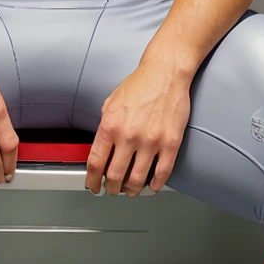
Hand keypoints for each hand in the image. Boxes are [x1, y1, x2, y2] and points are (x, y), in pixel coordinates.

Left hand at [85, 58, 191, 196]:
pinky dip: (155, 185)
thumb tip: (101, 149)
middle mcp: (128, 136)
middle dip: (111, 188)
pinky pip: (162, 173)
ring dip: (131, 190)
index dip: (92, 180)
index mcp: (110, 126)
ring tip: (130, 190)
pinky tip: (151, 186)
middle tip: (112, 190)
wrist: (166, 73)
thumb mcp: (110, 103)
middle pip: (114, 176)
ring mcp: (151, 141)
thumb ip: (105, 127)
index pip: (96, 163)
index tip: (93, 186)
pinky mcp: (170, 143)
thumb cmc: (140, 84)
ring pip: (137, 179)